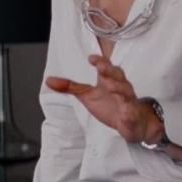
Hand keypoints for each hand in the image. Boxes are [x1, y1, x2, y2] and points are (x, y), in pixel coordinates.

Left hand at [45, 55, 160, 143]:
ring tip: (110, 86)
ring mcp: (128, 100)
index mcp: (109, 80)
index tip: (91, 58)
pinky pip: (132, 111)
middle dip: (110, 70)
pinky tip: (125, 109)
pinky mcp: (132, 115)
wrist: (132, 123)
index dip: (100, 61)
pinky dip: (129, 109)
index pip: (106, 67)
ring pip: (126, 91)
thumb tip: (49, 80)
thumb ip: (70, 87)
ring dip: (119, 88)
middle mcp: (120, 87)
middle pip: (118, 75)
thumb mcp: (87, 95)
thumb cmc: (111, 105)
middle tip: (101, 68)